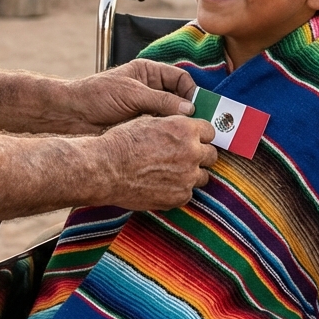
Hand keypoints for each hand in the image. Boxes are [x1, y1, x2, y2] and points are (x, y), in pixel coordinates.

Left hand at [61, 59, 197, 132]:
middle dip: (189, 110)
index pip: (180, 79)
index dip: (191, 91)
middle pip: (179, 98)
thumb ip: (160, 100)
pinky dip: (167, 134)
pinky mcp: (140, 125)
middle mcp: (150, 89)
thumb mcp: (132, 94)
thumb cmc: (97, 95)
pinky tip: (171, 142)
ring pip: (171, 116)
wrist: (72, 114)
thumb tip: (189, 109)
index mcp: (149, 73)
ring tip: (188, 136)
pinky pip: (160, 128)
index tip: (198, 107)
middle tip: (200, 125)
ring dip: (178, 125)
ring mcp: (145, 108)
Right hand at [94, 114, 217, 210]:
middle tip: (184, 157)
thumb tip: (183, 126)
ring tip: (173, 173)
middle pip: (211, 155)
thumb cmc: (123, 142)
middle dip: (200, 155)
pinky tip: (163, 184)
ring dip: (192, 174)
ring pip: (203, 176)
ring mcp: (188, 177)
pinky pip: (188, 193)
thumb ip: (173, 125)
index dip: (200, 135)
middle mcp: (192, 152)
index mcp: (185, 130)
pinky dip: (179, 189)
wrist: (106, 169)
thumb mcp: (149, 121)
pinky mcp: (179, 197)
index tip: (193, 139)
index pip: (210, 132)